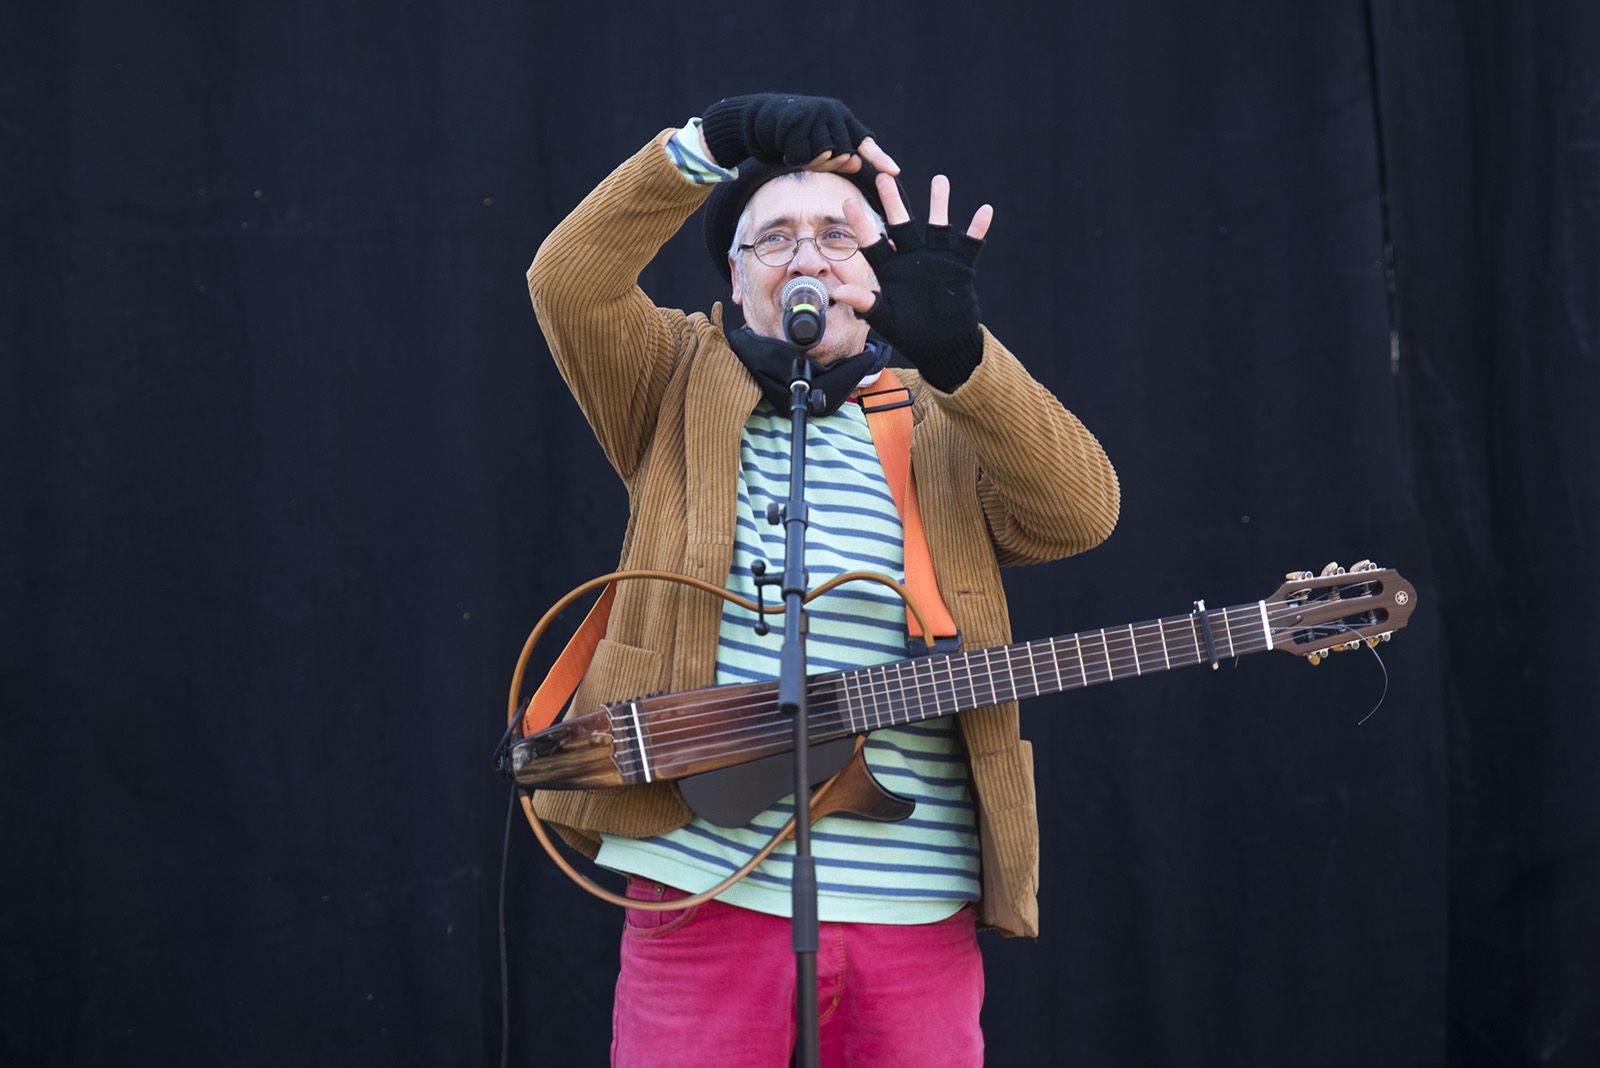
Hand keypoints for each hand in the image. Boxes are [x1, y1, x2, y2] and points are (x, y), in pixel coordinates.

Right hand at [699, 93, 898, 174]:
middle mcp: (832, 112)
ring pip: (823, 156)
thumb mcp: (818, 147)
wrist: (758, 116)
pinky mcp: (796, 120)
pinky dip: (792, 158)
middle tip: (811, 160)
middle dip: (829, 166)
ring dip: (809, 162)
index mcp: (842, 119)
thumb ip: (839, 156)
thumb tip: (856, 163)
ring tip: (797, 150)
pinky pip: (802, 156)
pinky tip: (785, 147)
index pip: (865, 143)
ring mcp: (815, 114)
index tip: (895, 173)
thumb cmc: (792, 136)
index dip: (880, 158)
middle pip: (843, 155)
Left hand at [830, 174, 992, 388]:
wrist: (943, 345)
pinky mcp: (960, 266)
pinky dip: (978, 229)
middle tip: (883, 177)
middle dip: (894, 202)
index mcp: (891, 270)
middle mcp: (912, 259)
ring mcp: (937, 260)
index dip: (861, 225)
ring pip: (937, 225)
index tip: (847, 203)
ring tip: (940, 179)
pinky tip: (985, 210)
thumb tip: (837, 292)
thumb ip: (865, 304)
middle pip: (902, 225)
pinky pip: (971, 243)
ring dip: (939, 204)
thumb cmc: (911, 334)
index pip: (872, 244)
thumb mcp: (887, 320)